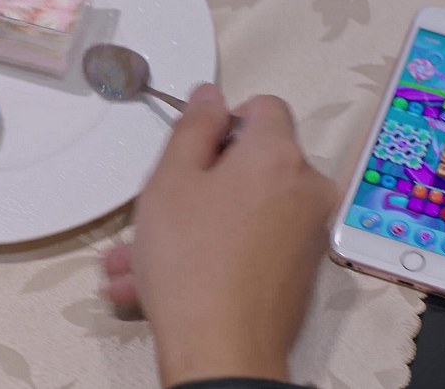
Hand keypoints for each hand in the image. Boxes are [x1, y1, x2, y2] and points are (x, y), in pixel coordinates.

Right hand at [103, 85, 335, 385]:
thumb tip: (211, 92)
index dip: (223, 123)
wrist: (223, 351)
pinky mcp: (301, 272)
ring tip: (136, 264)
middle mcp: (307, 188)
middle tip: (153, 215)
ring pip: (242, 212)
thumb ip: (193, 127)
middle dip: (198, 184)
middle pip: (253, 163)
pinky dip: (215, 254)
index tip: (193, 156)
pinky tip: (161, 284)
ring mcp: (309, 234)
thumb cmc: (188, 258)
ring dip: (193, 228)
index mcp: (278, 155)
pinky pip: (252, 246)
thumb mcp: (172, 180)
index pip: (264, 107)